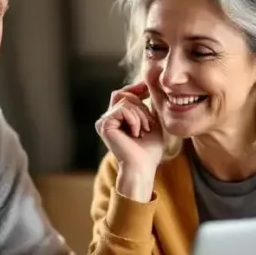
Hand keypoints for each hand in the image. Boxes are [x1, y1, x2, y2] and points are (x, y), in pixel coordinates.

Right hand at [95, 82, 163, 198]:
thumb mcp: (151, 122)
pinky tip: (136, 132)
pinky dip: (134, 119)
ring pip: (125, 101)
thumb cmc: (149, 150)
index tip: (147, 89)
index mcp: (117, 119)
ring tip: (143, 131)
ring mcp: (104, 121)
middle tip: (148, 125)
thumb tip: (145, 87)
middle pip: (124, 94)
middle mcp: (107, 119)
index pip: (123, 94)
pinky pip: (123, 109)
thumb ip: (145, 107)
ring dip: (140, 115)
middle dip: (141, 107)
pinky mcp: (104, 125)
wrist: (142, 167)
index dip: (135, 89)